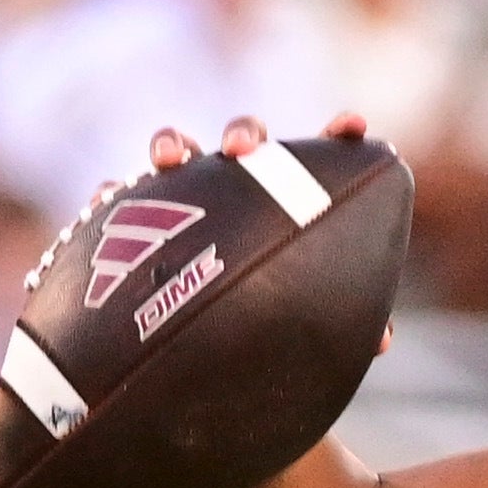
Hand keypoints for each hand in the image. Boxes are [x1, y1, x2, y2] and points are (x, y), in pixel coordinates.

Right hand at [85, 117, 395, 365]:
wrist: (193, 360)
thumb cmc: (263, 332)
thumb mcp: (304, 326)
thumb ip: (342, 323)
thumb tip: (380, 339)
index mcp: (286, 206)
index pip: (317, 164)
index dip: (337, 139)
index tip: (355, 126)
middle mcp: (236, 192)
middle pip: (243, 143)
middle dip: (244, 134)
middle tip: (241, 150)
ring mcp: (183, 200)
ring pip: (175, 151)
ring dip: (171, 143)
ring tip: (167, 158)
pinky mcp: (132, 222)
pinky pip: (117, 198)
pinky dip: (113, 193)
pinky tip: (107, 198)